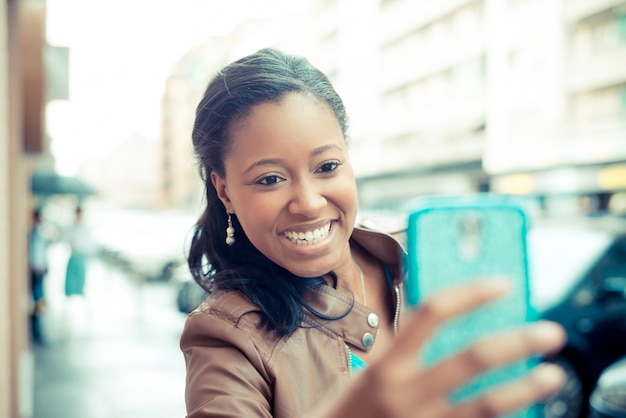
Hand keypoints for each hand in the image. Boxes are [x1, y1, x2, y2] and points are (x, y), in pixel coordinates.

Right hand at [316, 280, 565, 417]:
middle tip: (550, 332)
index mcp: (385, 364)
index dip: (470, 293)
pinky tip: (526, 410)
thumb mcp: (370, 372)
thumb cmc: (350, 409)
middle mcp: (405, 394)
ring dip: (526, 388)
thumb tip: (459, 329)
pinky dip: (504, 417)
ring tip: (555, 375)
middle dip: (517, 342)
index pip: (431, 313)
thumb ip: (406, 352)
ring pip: (486, 405)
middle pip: (471, 359)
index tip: (503, 284)